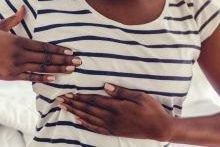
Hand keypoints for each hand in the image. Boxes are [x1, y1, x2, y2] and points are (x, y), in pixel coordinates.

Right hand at [0, 6, 81, 81]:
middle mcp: (18, 54)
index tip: (71, 51)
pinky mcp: (9, 76)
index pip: (43, 46)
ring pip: (41, 68)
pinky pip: (29, 77)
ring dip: (58, 70)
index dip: (58, 49)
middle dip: (64, 60)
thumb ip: (13, 18)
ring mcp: (14, 67)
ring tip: (72, 70)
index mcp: (18, 41)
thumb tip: (24, 7)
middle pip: (46, 58)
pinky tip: (54, 78)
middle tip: (79, 62)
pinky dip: (42, 77)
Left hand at [57, 83, 174, 140]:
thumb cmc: (152, 109)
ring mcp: (112, 126)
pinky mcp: (114, 132)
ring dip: (76, 113)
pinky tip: (79, 120)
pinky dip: (86, 124)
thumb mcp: (140, 96)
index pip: (94, 100)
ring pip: (89, 119)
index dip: (80, 96)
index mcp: (118, 107)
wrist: (159, 128)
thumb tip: (105, 86)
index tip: (69, 93)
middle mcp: (112, 118)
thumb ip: (121, 92)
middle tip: (60, 99)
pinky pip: (96, 128)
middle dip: (73, 104)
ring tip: (65, 108)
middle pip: (88, 110)